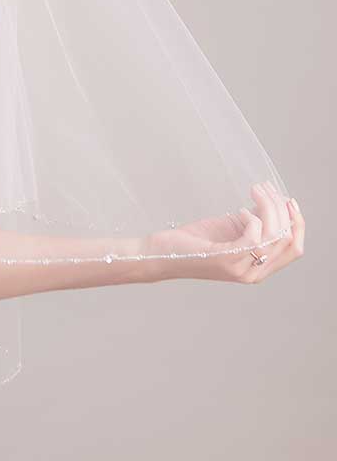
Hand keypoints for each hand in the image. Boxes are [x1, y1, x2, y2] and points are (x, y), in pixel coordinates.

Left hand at [141, 180, 305, 282]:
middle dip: (282, 209)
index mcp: (259, 267)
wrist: (162, 253)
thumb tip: (274, 202)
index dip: (297, 222)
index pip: (295, 248)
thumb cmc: (196, 241)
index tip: (288, 199)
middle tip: (265, 188)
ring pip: (274, 235)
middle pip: (288, 239)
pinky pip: (255, 235)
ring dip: (268, 205)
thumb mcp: (233, 228)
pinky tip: (239, 209)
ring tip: (254, 189)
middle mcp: (254, 273)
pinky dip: (252, 217)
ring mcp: (242, 269)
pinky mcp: (227, 260)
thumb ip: (256, 220)